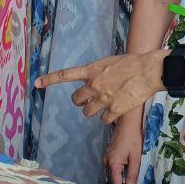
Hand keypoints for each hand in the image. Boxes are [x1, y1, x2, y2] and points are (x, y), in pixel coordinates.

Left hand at [37, 52, 164, 124]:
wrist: (148, 71)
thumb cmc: (133, 63)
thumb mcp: (111, 63)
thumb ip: (100, 72)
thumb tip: (95, 80)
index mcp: (92, 70)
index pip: (65, 75)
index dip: (49, 80)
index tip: (36, 84)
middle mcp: (94, 85)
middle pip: (76, 99)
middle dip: (80, 101)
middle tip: (86, 101)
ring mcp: (103, 99)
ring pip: (87, 112)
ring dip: (93, 111)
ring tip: (104, 105)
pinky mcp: (113, 110)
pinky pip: (103, 120)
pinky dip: (107, 118)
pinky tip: (116, 111)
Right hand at [104, 113, 143, 183]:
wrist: (128, 122)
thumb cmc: (134, 138)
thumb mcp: (136, 158)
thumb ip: (132, 175)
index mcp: (113, 163)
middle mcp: (106, 162)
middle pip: (113, 181)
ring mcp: (106, 158)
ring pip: (113, 176)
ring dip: (122, 182)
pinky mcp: (109, 155)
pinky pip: (113, 169)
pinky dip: (120, 175)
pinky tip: (128, 175)